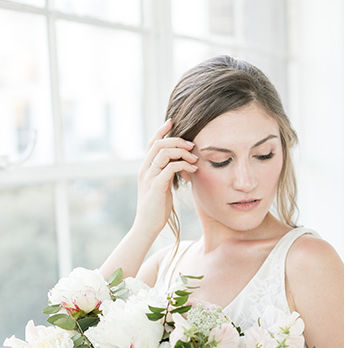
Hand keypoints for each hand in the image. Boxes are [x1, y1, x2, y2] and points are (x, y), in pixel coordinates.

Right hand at [133, 119, 198, 236]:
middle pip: (158, 144)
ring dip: (181, 152)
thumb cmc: (157, 208)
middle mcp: (145, 169)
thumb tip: (179, 164)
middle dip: (177, 140)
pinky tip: (193, 170)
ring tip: (194, 158)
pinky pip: (170, 168)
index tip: (172, 122)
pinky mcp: (156, 187)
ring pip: (163, 153)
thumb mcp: (162, 186)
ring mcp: (149, 177)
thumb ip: (167, 173)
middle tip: (192, 145)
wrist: (147, 226)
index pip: (152, 143)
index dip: (161, 130)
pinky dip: (183, 166)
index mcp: (145, 168)